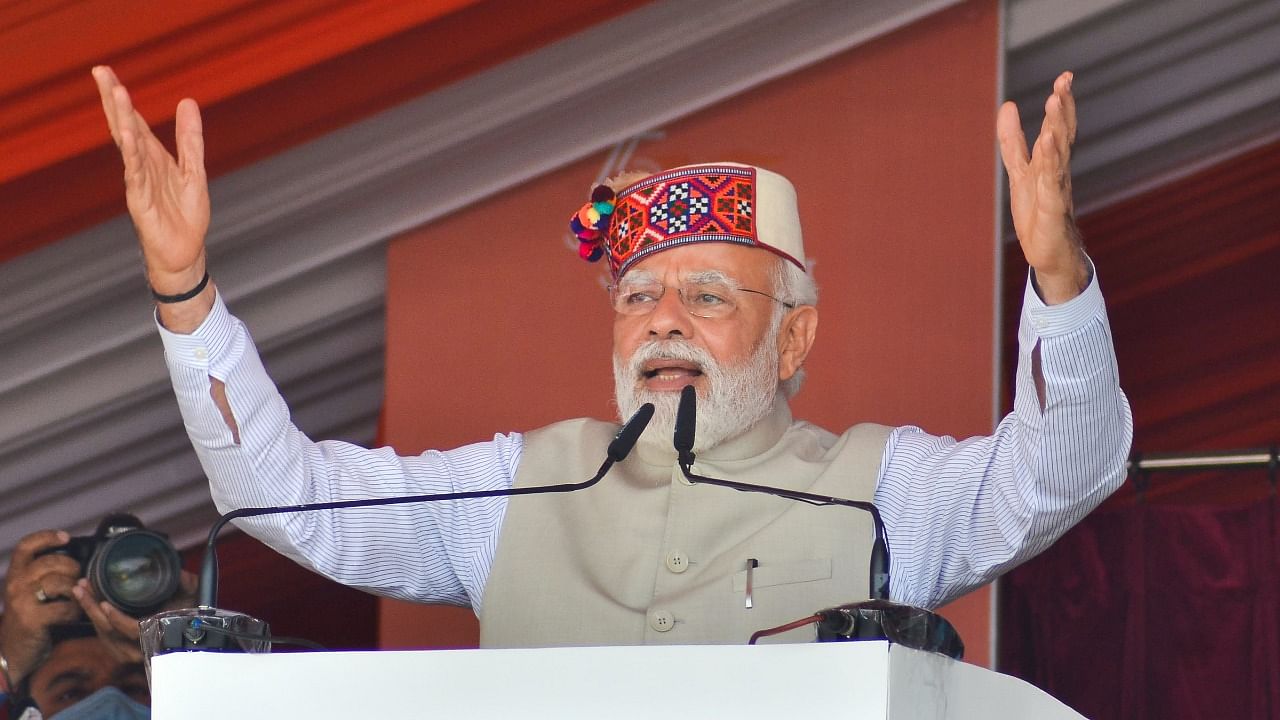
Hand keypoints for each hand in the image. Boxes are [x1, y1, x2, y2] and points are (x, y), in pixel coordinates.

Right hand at [0, 531, 83, 687]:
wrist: (12, 652)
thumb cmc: (30, 618)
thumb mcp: (29, 593)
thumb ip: (44, 575)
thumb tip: (78, 557)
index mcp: (14, 575)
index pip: (25, 546)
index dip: (46, 537)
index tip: (66, 537)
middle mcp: (14, 585)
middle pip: (49, 562)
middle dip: (71, 567)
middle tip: (78, 578)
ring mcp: (21, 603)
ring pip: (57, 583)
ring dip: (75, 589)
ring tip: (77, 597)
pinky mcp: (31, 620)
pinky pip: (63, 608)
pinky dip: (74, 610)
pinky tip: (74, 614)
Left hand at [73, 571, 198, 664]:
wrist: (188, 629)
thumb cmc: (190, 610)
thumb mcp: (192, 593)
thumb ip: (185, 582)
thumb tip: (177, 572)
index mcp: (159, 634)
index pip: (134, 630)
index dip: (118, 619)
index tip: (104, 603)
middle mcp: (142, 647)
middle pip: (110, 631)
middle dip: (92, 608)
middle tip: (83, 588)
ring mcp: (129, 651)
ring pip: (103, 633)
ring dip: (89, 611)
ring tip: (81, 589)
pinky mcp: (119, 649)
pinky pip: (102, 635)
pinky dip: (93, 618)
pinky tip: (88, 601)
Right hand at [92, 65, 213, 330]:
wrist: (185, 252)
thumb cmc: (186, 214)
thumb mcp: (194, 170)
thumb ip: (190, 138)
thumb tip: (187, 101)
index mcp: (154, 157)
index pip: (134, 122)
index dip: (122, 99)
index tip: (106, 73)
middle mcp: (142, 166)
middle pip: (124, 127)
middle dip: (113, 100)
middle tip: (100, 71)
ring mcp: (138, 182)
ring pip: (128, 146)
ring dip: (122, 119)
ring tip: (117, 93)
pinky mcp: (141, 201)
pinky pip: (136, 174)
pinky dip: (132, 155)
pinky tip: (128, 136)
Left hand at [997, 71, 1087, 304]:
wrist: (1049, 255)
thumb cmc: (1038, 213)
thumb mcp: (1019, 171)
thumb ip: (1013, 141)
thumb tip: (1007, 105)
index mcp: (1051, 162)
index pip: (1058, 127)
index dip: (1062, 103)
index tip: (1065, 77)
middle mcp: (1057, 172)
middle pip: (1062, 135)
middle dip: (1063, 109)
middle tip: (1064, 82)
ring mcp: (1057, 189)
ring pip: (1059, 154)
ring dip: (1057, 127)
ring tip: (1055, 102)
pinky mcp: (1052, 208)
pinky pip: (1052, 182)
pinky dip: (1050, 161)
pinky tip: (1048, 142)